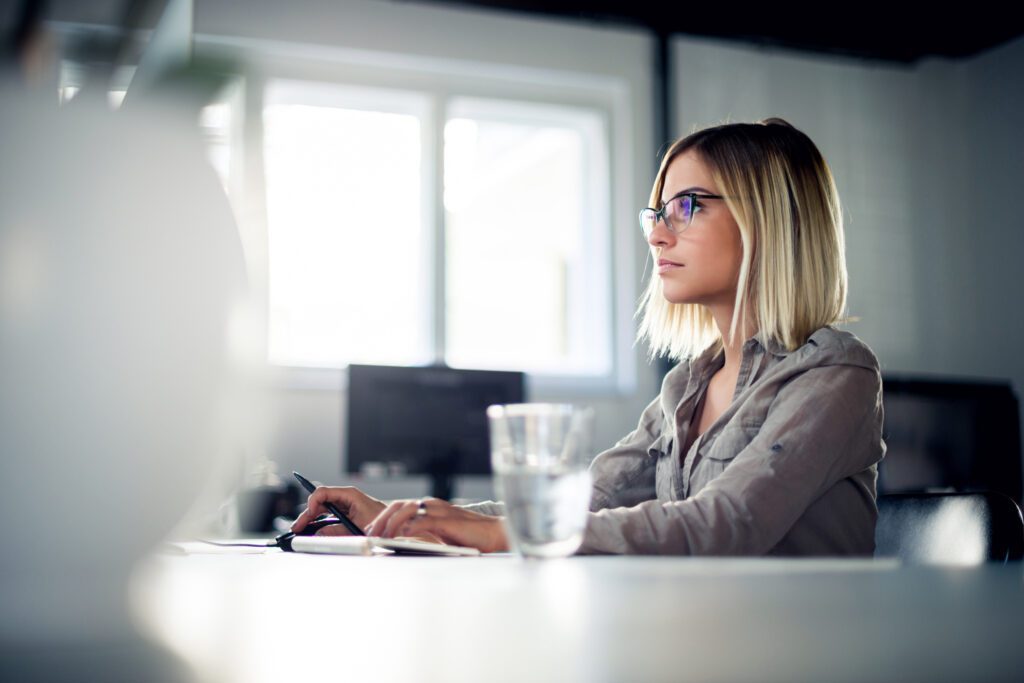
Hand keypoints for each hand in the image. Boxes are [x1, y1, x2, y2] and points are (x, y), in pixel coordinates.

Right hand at [290, 485, 385, 535]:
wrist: (395, 527)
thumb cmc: (381, 525)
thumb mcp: (356, 529)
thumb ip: (335, 532)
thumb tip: (317, 535)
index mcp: (349, 494)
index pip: (323, 492)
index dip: (312, 502)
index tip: (309, 515)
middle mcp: (345, 497)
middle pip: (319, 501)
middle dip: (307, 514)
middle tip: (296, 527)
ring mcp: (345, 504)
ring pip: (321, 508)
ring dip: (310, 518)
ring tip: (300, 530)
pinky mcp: (345, 512)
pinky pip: (328, 514)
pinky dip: (318, 521)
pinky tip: (311, 529)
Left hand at [367, 498, 509, 553]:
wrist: (494, 534)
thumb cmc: (470, 537)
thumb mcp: (441, 535)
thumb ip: (424, 534)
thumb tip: (403, 541)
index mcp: (430, 508)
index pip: (399, 507)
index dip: (382, 518)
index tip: (370, 531)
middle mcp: (432, 505)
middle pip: (398, 506)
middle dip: (381, 520)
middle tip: (369, 535)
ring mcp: (439, 511)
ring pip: (407, 510)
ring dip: (390, 523)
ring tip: (381, 536)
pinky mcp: (448, 520)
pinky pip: (424, 520)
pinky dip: (410, 527)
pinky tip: (401, 535)